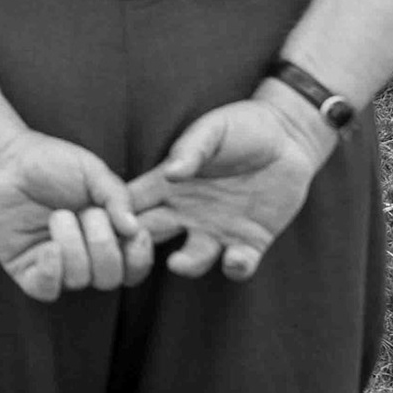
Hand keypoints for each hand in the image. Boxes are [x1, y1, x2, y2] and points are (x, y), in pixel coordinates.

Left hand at [0, 131, 156, 301]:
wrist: (5, 160)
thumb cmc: (51, 163)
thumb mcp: (92, 170)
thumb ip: (117, 195)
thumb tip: (134, 229)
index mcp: (107, 235)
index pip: (135, 265)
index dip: (140, 256)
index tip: (137, 233)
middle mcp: (85, 256)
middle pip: (111, 277)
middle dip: (103, 244)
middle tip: (88, 213)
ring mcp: (57, 266)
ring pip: (80, 279)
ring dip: (73, 244)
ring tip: (58, 215)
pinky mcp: (28, 270)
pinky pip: (47, 290)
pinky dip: (51, 270)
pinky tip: (48, 246)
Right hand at [127, 95, 330, 281]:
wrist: (288, 136)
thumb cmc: (241, 125)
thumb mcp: (212, 129)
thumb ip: (190, 149)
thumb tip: (170, 173)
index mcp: (171, 183)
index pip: (133, 202)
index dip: (116, 214)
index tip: (104, 225)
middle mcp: (188, 211)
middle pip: (151, 235)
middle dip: (137, 248)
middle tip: (132, 254)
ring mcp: (218, 229)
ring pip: (193, 258)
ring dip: (185, 264)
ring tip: (178, 263)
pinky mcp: (251, 242)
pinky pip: (238, 264)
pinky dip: (235, 267)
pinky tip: (236, 257)